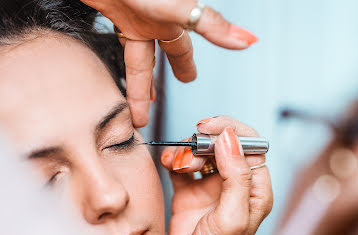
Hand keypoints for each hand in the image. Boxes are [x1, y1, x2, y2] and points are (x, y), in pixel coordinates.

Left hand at [81, 0, 258, 126]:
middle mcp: (152, 21)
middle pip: (156, 59)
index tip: (190, 80)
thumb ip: (210, 25)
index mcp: (172, 20)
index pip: (182, 51)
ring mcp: (130, 18)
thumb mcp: (180, 7)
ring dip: (137, 80)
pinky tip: (115, 62)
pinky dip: (118, 58)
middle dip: (157, 81)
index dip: (185, 68)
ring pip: (135, 57)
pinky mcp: (110, 11)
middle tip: (157, 99)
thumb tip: (247, 40)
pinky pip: (116, 44)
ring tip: (136, 101)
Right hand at [161, 116, 272, 234]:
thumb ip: (235, 176)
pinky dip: (173, 160)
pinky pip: (181, 166)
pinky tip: (169, 165)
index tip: (209, 128)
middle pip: (222, 145)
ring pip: (200, 153)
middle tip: (191, 149)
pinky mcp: (188, 193)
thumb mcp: (231, 218)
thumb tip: (230, 139)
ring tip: (178, 164)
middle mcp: (233, 186)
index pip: (250, 145)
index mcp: (253, 190)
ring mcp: (209, 188)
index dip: (231, 131)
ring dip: (187, 151)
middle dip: (204, 141)